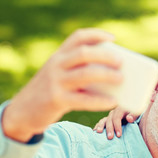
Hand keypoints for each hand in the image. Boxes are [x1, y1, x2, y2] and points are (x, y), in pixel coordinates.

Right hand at [2, 28, 122, 141]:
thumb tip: (116, 77)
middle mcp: (56, 65)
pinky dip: (100, 100)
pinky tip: (113, 102)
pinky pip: (83, 99)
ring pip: (85, 74)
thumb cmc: (52, 91)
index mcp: (59, 56)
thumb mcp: (59, 75)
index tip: (112, 39)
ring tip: (121, 79)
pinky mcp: (57, 100)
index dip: (96, 35)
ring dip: (106, 75)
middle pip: (83, 54)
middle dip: (105, 56)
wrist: (24, 111)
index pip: (78, 37)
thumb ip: (79, 71)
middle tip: (121, 62)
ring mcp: (56, 82)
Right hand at [93, 107, 138, 139]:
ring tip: (98, 132)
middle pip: (110, 120)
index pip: (117, 118)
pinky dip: (97, 127)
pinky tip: (94, 132)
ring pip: (103, 121)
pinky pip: (101, 123)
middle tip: (110, 138)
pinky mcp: (107, 120)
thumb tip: (129, 119)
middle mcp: (114, 112)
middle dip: (109, 129)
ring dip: (101, 126)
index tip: (119, 135)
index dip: (117, 126)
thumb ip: (134, 115)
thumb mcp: (137, 113)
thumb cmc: (136, 115)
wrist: (133, 114)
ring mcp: (109, 117)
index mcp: (121, 109)